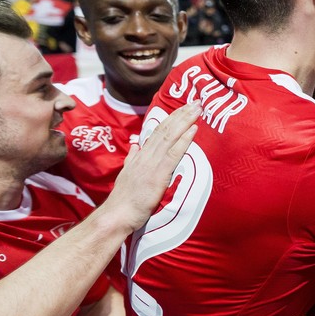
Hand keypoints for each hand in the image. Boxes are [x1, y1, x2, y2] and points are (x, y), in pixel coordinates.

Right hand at [101, 102, 200, 231]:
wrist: (117, 214)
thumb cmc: (124, 199)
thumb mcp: (127, 173)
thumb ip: (132, 158)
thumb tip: (136, 145)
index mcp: (140, 155)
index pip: (158, 130)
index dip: (172, 117)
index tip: (184, 107)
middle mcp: (146, 155)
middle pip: (165, 129)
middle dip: (182, 114)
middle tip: (197, 101)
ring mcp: (152, 163)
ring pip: (170, 136)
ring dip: (185, 121)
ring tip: (198, 109)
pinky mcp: (158, 174)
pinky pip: (173, 154)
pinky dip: (184, 140)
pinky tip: (193, 129)